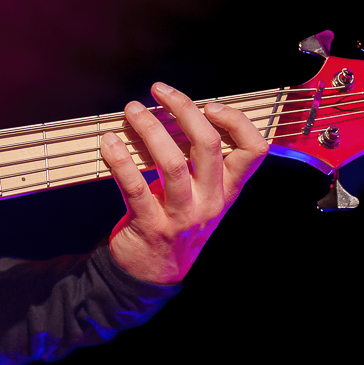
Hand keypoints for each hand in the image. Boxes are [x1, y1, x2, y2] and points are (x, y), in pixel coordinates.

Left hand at [101, 81, 267, 284]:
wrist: (156, 272)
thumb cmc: (178, 221)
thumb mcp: (204, 195)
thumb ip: (202, 161)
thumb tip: (185, 110)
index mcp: (227, 189)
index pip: (254, 151)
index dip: (236, 122)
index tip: (210, 105)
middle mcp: (210, 201)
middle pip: (208, 146)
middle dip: (184, 110)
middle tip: (160, 91)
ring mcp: (182, 215)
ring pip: (172, 163)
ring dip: (149, 130)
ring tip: (133, 110)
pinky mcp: (151, 225)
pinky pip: (135, 187)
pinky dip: (120, 160)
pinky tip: (109, 142)